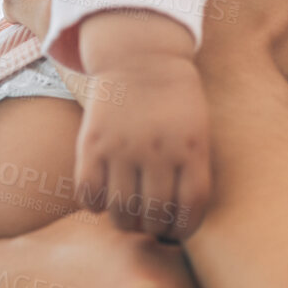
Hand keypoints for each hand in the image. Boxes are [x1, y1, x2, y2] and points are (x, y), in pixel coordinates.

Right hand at [74, 52, 209, 239]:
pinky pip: (89, 192)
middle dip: (152, 229)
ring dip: (124, 224)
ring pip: (120, 210)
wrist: (141, 56)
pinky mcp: (92, 143)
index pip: (191, 206)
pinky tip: (102, 202)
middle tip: (149, 226)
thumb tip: (183, 218)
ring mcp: (123, 147)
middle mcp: (158, 150)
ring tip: (127, 219)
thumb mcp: (199, 128)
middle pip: (154, 214)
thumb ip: (194, 167)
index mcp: (191, 147)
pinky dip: (94, 206)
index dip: (185, 228)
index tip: (177, 231)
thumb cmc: (176, 99)